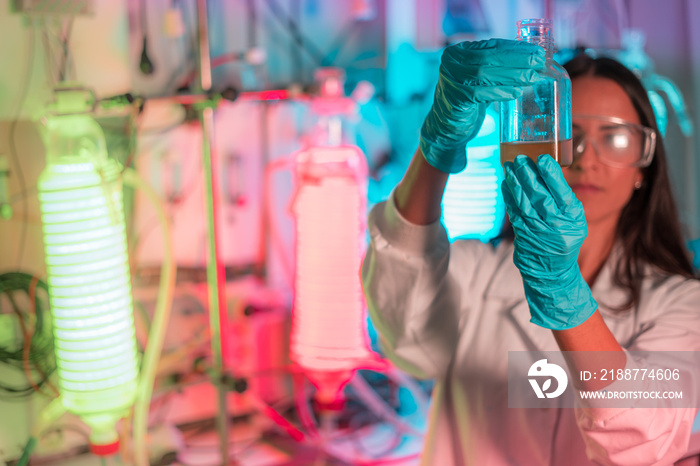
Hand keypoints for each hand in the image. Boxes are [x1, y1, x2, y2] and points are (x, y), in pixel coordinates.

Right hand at [420, 38, 544, 172]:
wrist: (445, 127)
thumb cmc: (467, 101)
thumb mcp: (480, 79)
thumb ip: (496, 67)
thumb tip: (532, 60)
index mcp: (459, 52)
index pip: (493, 46)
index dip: (517, 49)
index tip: (537, 53)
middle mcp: (451, 63)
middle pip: (490, 57)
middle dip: (518, 60)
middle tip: (539, 63)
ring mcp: (450, 80)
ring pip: (485, 73)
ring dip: (513, 75)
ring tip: (533, 78)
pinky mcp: (453, 98)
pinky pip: (480, 93)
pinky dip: (500, 92)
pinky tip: (516, 92)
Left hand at [501, 154, 597, 329]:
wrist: (553, 271)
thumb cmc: (565, 238)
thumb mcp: (574, 220)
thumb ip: (563, 199)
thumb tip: (546, 169)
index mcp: (573, 218)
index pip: (562, 193)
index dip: (552, 175)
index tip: (542, 159)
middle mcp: (557, 226)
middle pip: (540, 196)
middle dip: (528, 175)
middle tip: (519, 159)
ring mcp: (538, 232)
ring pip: (524, 203)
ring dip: (515, 183)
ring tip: (509, 167)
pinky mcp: (523, 236)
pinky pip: (514, 213)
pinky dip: (508, 197)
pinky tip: (505, 184)